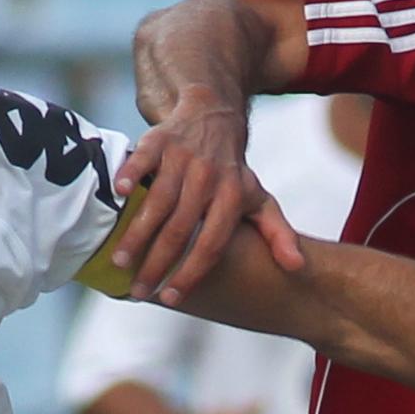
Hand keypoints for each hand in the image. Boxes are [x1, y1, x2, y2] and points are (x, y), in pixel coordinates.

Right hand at [106, 91, 300, 304]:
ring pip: (158, 200)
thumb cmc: (232, 170)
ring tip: (119, 261)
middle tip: (138, 289)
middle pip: (181, 228)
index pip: (212, 244)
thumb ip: (277, 233)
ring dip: (137, 232)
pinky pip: (143, 158)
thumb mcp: (258, 198)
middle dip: (158, 263)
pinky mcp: (160, 140)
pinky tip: (117, 194)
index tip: (172, 297)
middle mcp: (209, 178)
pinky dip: (130, 174)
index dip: (192, 272)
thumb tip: (298, 268)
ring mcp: (183, 158)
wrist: (214, 116)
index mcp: (233, 197)